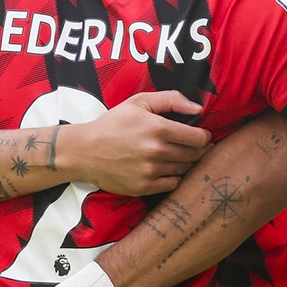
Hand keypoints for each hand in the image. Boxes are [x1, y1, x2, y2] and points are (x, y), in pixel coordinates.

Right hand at [61, 91, 210, 194]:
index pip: (200, 138)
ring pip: (185, 169)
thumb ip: (172, 100)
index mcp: (158, 129)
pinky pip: (172, 184)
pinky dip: (172, 177)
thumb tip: (199, 108)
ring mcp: (150, 171)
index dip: (203, 136)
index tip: (198, 135)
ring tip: (174, 155)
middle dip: (197, 150)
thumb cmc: (114, 124)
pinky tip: (164, 168)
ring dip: (185, 163)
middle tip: (189, 146)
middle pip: (195, 155)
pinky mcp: (143, 187)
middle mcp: (156, 152)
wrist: (84, 150)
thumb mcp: (139, 102)